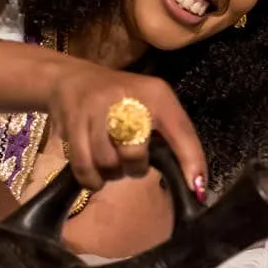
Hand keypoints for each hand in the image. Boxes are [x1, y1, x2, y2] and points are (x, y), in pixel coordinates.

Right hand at [46, 60, 206, 196]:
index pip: (181, 130)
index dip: (191, 161)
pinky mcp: (72, 122)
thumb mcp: (151, 105)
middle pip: (135, 154)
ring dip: (111, 174)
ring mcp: (95, 109)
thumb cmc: (120, 100)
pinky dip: (91, 179)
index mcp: (156, 94)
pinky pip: (83, 166)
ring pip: (107, 162)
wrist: (70, 79)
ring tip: (111, 163)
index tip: (198, 189)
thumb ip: (170, 135)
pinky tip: (95, 175)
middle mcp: (127, 97)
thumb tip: (193, 180)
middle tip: (131, 163)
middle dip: (135, 168)